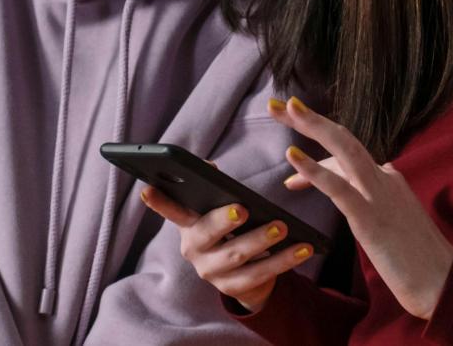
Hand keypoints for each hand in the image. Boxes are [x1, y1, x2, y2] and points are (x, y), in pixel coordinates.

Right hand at [140, 186, 315, 313]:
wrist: (244, 275)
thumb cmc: (231, 230)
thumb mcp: (221, 210)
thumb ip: (214, 189)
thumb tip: (209, 165)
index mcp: (189, 225)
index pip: (172, 211)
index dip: (160, 202)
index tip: (148, 189)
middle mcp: (194, 249)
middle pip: (208, 235)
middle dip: (224, 221)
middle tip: (243, 209)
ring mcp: (211, 272)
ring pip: (236, 256)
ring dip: (261, 241)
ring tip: (282, 227)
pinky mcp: (233, 289)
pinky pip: (261, 274)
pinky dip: (285, 260)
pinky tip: (304, 248)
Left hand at [271, 96, 452, 320]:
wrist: (440, 282)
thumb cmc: (417, 259)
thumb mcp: (392, 222)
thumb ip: (373, 204)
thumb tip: (351, 198)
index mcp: (390, 179)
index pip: (348, 158)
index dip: (317, 157)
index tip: (291, 158)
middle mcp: (385, 178)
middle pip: (344, 139)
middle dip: (311, 120)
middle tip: (280, 104)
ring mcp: (379, 195)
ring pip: (344, 150)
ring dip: (313, 126)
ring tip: (285, 108)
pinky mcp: (370, 217)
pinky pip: (338, 188)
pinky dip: (314, 169)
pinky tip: (292, 156)